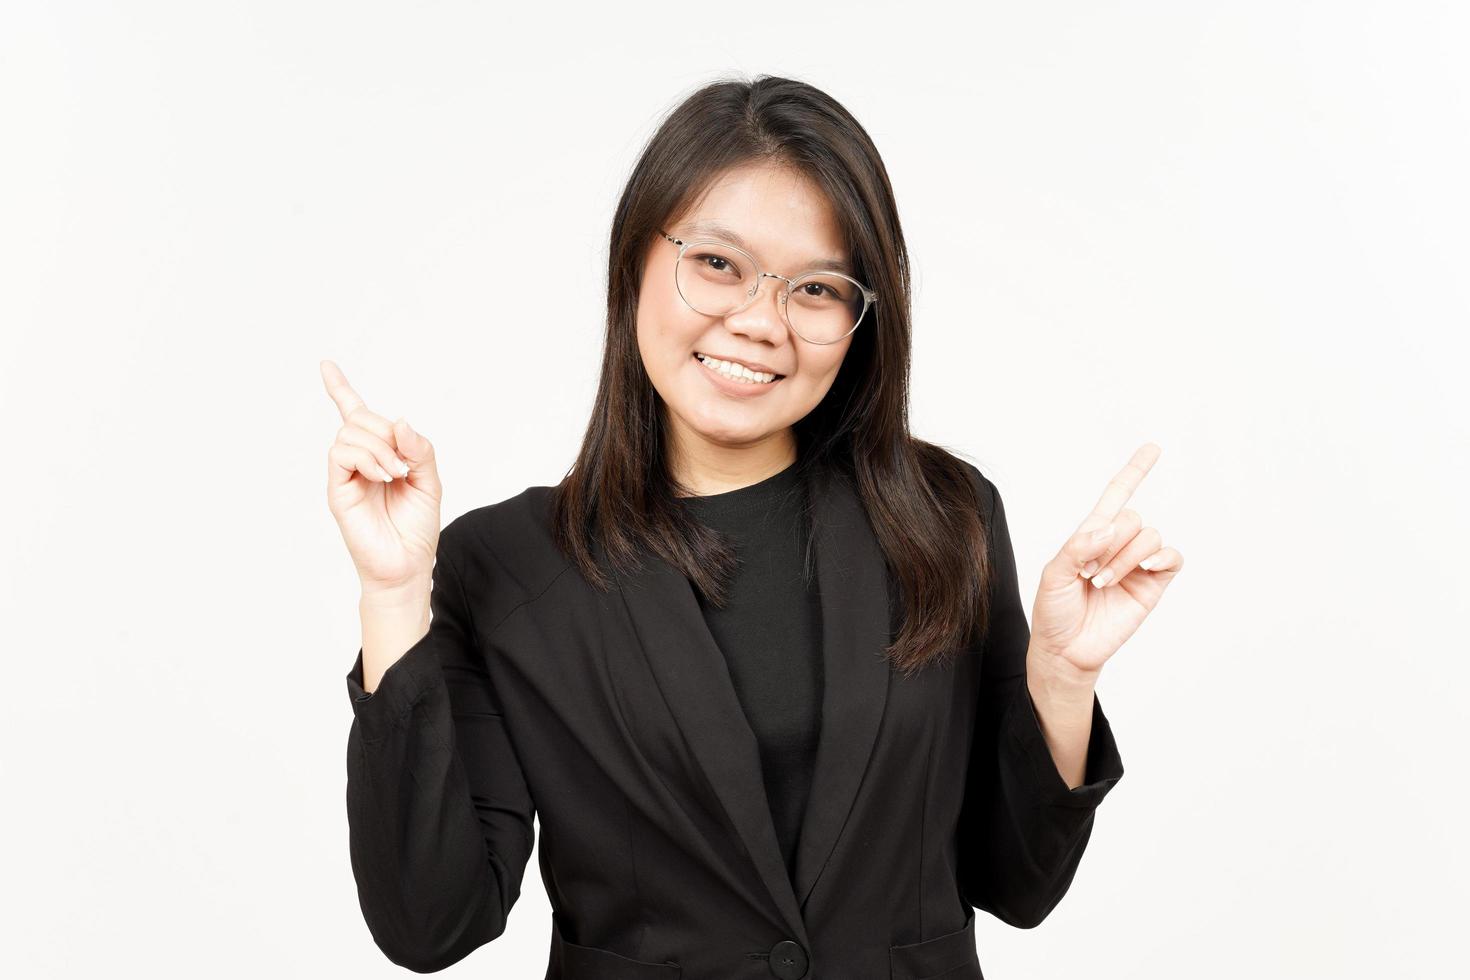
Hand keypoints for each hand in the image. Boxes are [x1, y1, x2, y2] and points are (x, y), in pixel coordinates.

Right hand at [320, 359, 443, 593]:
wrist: (407, 565)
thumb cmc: (417, 527)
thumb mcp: (430, 481)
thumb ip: (419, 449)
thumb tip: (400, 422)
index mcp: (380, 454)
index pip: (356, 415)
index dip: (340, 389)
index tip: (325, 365)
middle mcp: (358, 461)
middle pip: (359, 418)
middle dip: (384, 428)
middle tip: (404, 460)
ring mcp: (345, 474)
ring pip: (350, 432)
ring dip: (380, 446)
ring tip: (396, 474)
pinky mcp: (337, 489)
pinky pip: (341, 453)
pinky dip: (367, 457)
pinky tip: (383, 476)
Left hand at [1027, 442, 1183, 681]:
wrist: (1065, 649)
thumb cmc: (1055, 611)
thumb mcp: (1053, 574)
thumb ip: (1077, 547)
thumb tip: (1107, 530)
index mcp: (1091, 535)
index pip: (1117, 496)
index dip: (1135, 471)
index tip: (1153, 448)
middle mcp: (1118, 545)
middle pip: (1132, 517)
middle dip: (1110, 542)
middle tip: (1089, 572)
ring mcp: (1138, 565)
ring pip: (1149, 536)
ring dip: (1125, 556)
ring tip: (1102, 582)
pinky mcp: (1153, 585)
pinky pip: (1172, 558)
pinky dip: (1161, 557)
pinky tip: (1146, 567)